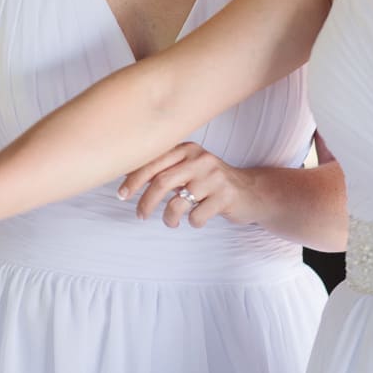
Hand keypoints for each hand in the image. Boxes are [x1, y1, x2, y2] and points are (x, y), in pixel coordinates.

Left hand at [119, 142, 258, 228]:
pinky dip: (191, 223)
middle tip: (140, 215)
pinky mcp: (225, 196)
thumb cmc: (211, 183)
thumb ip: (165, 170)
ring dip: (168, 218)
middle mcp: (200, 159)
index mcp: (188, 149)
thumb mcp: (190, 168)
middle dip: (145, 202)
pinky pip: (196, 216)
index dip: (133, 179)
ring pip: (177, 202)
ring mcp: (214, 177)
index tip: (121, 194)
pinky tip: (196, 220)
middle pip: (161, 182)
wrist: (251, 192)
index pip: (153, 161)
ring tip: (171, 223)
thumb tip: (127, 177)